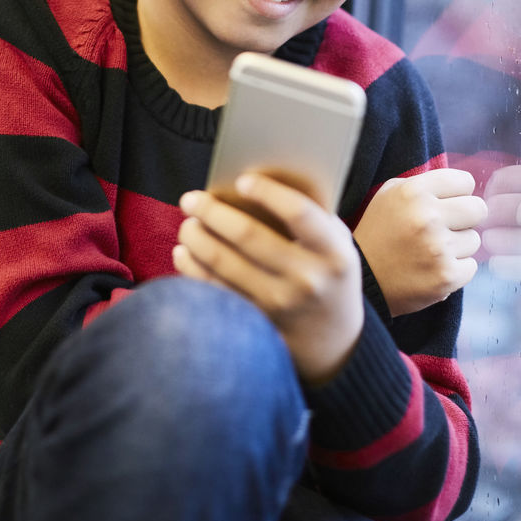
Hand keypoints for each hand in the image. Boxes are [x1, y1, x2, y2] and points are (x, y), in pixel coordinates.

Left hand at [173, 173, 363, 385]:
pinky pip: (216, 292)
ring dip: (196, 239)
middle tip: (191, 199)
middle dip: (212, 212)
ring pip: (224, 265)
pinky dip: (193, 270)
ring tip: (188, 224)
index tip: (241, 180)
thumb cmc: (329, 272)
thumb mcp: (336, 242)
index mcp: (333, 252)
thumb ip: (310, 214)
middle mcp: (308, 280)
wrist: (336, 340)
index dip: (267, 193)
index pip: (298, 213)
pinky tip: (184, 253)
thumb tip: (256, 180)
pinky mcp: (258, 324)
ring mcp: (281, 306)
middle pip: (249, 236)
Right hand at [353, 168, 485, 316]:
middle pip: (478, 209)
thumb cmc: (379, 232)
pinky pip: (471, 266)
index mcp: (413, 191)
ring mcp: (438, 248)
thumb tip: (461, 185)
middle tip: (447, 227)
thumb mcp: (390, 194)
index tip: (447, 203)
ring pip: (474, 240)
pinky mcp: (446, 277)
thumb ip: (425, 184)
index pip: (465, 182)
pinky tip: (434, 268)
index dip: (457, 193)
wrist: (363, 278)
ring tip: (432, 251)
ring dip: (458, 246)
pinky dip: (456, 269)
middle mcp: (427, 217)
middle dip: (465, 218)